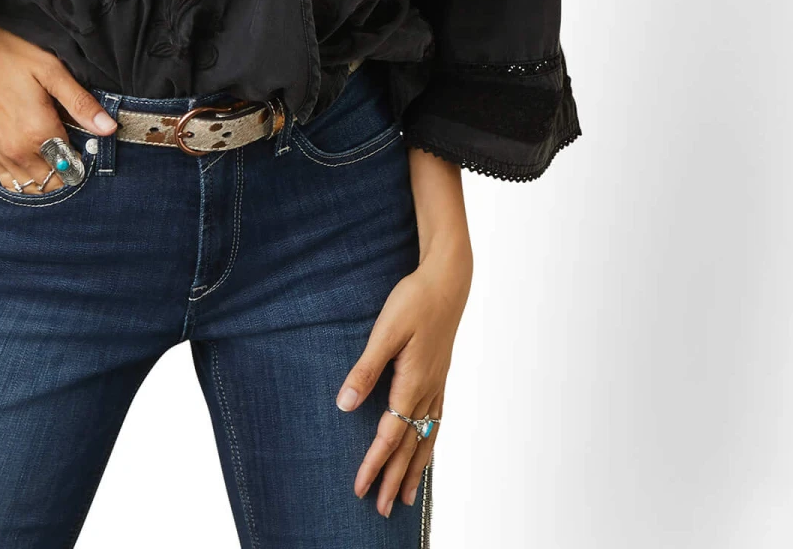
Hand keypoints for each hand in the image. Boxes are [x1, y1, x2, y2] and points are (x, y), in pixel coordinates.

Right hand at [0, 9, 117, 190]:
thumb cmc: (3, 54)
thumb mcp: (50, 71)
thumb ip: (80, 103)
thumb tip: (109, 128)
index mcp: (38, 133)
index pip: (73, 164)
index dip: (84, 154)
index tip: (86, 138)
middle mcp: (17, 152)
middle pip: (54, 181)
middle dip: (68, 167)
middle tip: (71, 142)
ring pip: (31, 187)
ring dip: (47, 176)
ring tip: (53, 151)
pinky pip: (8, 181)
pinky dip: (23, 177)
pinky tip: (30, 157)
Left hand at [335, 238, 472, 515]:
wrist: (447, 281)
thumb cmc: (414, 301)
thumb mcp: (384, 332)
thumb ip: (365, 370)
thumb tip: (345, 406)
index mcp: (412, 384)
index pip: (389, 436)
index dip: (373, 464)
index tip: (360, 489)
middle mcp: (427, 392)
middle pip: (409, 447)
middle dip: (394, 479)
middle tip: (382, 510)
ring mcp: (437, 386)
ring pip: (426, 438)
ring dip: (414, 469)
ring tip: (406, 496)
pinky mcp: (440, 376)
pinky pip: (436, 422)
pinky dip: (429, 444)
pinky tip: (426, 449)